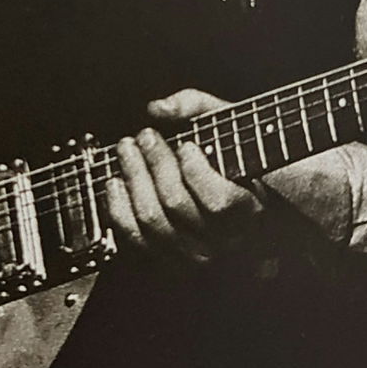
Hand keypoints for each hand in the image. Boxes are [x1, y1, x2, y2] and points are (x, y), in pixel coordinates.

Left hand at [104, 89, 265, 265]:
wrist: (239, 208)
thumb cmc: (233, 157)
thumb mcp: (227, 123)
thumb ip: (196, 106)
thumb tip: (159, 108)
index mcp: (249, 211)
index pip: (219, 202)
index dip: (196, 172)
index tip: (185, 145)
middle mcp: (223, 242)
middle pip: (176, 205)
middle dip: (155, 163)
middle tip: (145, 136)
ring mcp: (194, 256)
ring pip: (152, 221)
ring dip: (134, 179)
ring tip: (127, 150)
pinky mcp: (168, 261)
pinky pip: (135, 240)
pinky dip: (119, 209)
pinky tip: (117, 182)